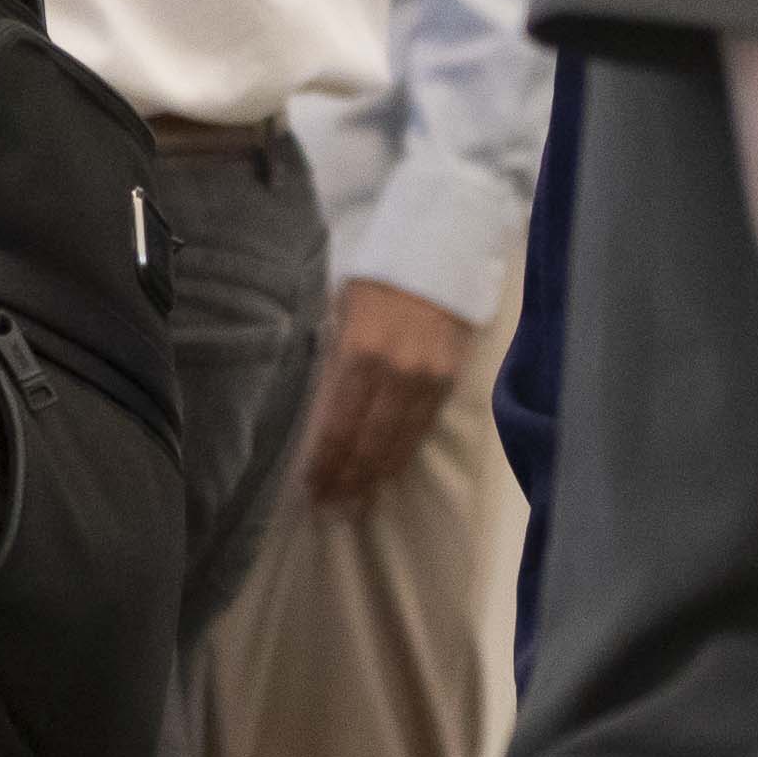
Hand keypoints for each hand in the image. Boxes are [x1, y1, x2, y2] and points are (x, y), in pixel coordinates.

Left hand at [296, 276, 474, 508]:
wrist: (440, 247)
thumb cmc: (376, 274)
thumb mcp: (339, 308)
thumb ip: (330, 359)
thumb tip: (317, 413)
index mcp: (359, 349)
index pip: (337, 423)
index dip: (324, 461)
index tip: (309, 487)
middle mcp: (395, 369)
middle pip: (367, 441)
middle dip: (346, 478)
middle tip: (328, 508)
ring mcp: (426, 377)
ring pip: (397, 442)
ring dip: (373, 476)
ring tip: (353, 503)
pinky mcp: (449, 379)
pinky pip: (422, 428)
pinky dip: (402, 454)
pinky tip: (385, 473)